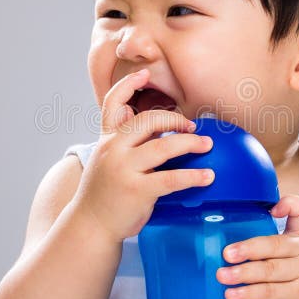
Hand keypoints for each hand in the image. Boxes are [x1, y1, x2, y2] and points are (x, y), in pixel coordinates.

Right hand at [72, 68, 214, 242]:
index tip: (145, 73)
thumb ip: (126, 142)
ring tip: (207, 145)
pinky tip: (207, 176)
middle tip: (193, 127)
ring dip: (190, 143)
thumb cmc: (105, 193)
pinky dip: (192, 175)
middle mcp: (113, 149)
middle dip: (175, 119)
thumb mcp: (108, 161)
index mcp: (107, 139)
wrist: (91, 226)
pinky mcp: (136, 190)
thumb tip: (151, 123)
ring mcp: (124, 169)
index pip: (113, 103)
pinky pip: (171, 178)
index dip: (128, 84)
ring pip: (163, 146)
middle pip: (148, 120)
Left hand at [216, 195, 298, 298]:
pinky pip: (270, 293)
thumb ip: (276, 243)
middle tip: (226, 253)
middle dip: (248, 249)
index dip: (290, 205)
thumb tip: (237, 242)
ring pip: (269, 270)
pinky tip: (233, 295)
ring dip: (243, 273)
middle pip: (275, 245)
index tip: (271, 210)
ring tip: (222, 276)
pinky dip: (249, 294)